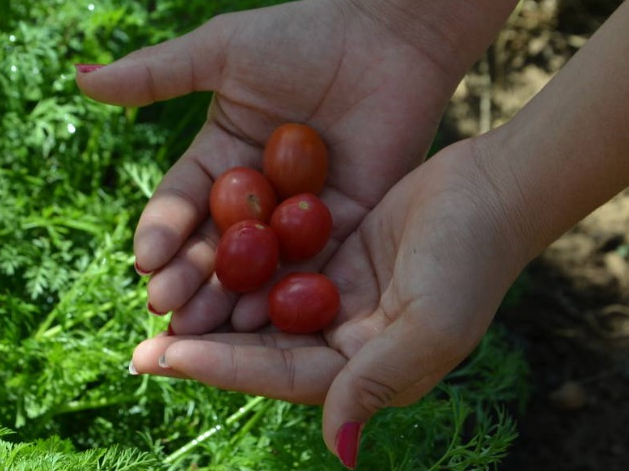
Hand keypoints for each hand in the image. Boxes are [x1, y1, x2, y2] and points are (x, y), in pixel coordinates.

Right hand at [77, 0, 462, 333]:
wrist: (391, 37)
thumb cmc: (303, 36)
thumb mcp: (221, 51)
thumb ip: (155, 73)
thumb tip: (79, 75)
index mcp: (219, 157)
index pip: (180, 203)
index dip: (161, 232)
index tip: (144, 261)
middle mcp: (253, 195)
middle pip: (210, 245)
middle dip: (186, 276)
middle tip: (165, 309)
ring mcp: (296, 216)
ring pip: (254, 266)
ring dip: (225, 298)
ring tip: (201, 329)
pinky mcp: (343, 228)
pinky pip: (308, 266)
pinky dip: (282, 293)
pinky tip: (259, 320)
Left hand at [128, 136, 528, 466]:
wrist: (493, 188)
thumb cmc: (471, 257)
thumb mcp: (430, 324)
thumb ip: (379, 381)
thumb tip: (338, 452)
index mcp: (365, 369)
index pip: (279, 374)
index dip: (219, 368)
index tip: (161, 358)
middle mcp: (344, 340)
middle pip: (259, 348)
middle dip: (201, 348)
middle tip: (138, 348)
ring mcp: (334, 297)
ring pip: (259, 309)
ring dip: (211, 308)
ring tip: (157, 307)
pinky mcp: (330, 255)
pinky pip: (273, 265)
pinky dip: (237, 266)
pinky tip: (196, 260)